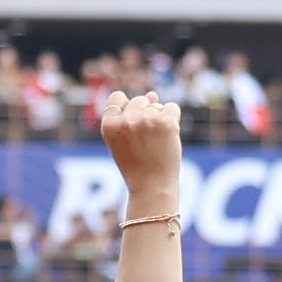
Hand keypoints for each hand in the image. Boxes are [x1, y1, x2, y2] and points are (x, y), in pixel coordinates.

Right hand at [96, 86, 184, 207]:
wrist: (152, 187)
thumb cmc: (136, 167)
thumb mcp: (123, 141)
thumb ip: (131, 116)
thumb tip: (153, 94)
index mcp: (108, 125)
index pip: (116, 98)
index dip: (126, 109)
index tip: (131, 127)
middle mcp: (125, 120)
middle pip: (139, 100)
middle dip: (145, 114)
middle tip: (147, 141)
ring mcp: (146, 120)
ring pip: (157, 105)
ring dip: (160, 119)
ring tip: (156, 143)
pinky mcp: (165, 122)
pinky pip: (172, 107)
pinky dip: (173, 119)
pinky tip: (168, 137)